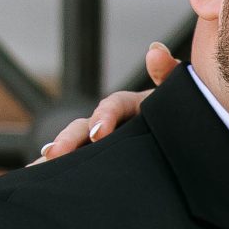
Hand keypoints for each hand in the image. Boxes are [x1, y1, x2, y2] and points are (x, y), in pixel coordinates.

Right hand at [37, 42, 181, 158]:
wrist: (190, 144)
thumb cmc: (186, 114)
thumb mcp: (181, 94)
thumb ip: (169, 73)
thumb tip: (155, 50)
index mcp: (133, 106)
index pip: (113, 106)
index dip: (104, 117)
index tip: (97, 133)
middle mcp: (113, 122)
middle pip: (84, 127)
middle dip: (68, 140)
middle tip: (53, 154)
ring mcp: (107, 142)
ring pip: (76, 145)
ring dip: (57, 153)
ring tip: (38, 166)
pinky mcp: (103, 160)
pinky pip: (79, 163)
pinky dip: (60, 169)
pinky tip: (40, 178)